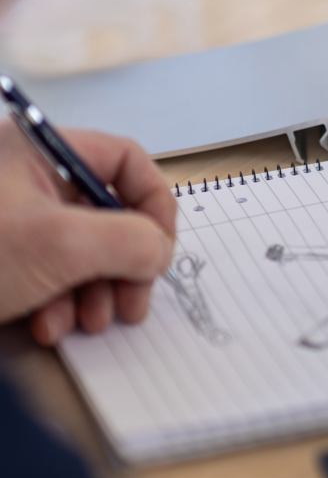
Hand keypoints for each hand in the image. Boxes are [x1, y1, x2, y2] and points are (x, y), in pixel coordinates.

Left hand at [0, 118, 176, 344]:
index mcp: (40, 151)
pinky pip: (53, 273)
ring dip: (98, 291)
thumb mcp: (59, 245)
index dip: (154, 203)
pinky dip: (62, 302)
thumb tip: (161, 251)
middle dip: (126, 262)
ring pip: (86, 248)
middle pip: (110, 212)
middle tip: (133, 302)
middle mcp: (30, 179)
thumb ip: (130, 240)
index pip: (126, 161)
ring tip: (92, 322)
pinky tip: (50, 326)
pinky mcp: (4, 259)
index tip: (161, 248)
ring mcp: (16, 221)